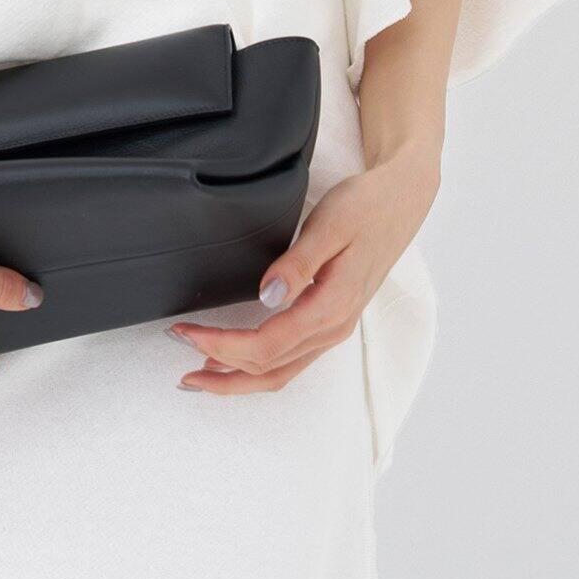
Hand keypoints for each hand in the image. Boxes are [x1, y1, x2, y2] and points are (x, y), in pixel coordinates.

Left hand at [168, 147, 439, 393]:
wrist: (400, 202)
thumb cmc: (365, 208)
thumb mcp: (330, 225)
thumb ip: (298, 263)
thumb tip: (267, 295)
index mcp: (331, 307)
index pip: (266, 344)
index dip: (221, 345)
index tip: (186, 331)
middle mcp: (333, 328)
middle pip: (269, 368)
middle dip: (220, 366)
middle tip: (178, 348)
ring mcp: (334, 330)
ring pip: (280, 372)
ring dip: (237, 377)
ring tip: (197, 374)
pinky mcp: (331, 322)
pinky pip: (290, 360)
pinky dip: (258, 367)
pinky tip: (236, 359)